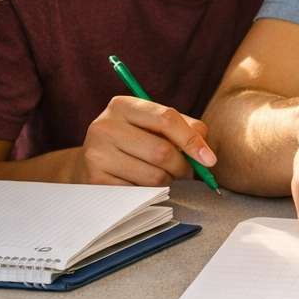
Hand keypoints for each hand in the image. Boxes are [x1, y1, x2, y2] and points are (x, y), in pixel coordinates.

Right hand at [74, 96, 216, 185]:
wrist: (90, 164)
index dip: (192, 140)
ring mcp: (96, 154)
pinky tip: (140, 184)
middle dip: (181, 166)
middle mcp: (105, 126)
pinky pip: (139, 193)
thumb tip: (206, 153)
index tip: (209, 160)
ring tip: (158, 174)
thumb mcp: (153, 126)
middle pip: (162, 151)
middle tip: (181, 169)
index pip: (167, 118)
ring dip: (167, 180)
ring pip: (154, 176)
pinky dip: (149, 193)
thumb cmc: (132, 142)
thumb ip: (185, 129)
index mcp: (122, 105)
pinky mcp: (95, 181)